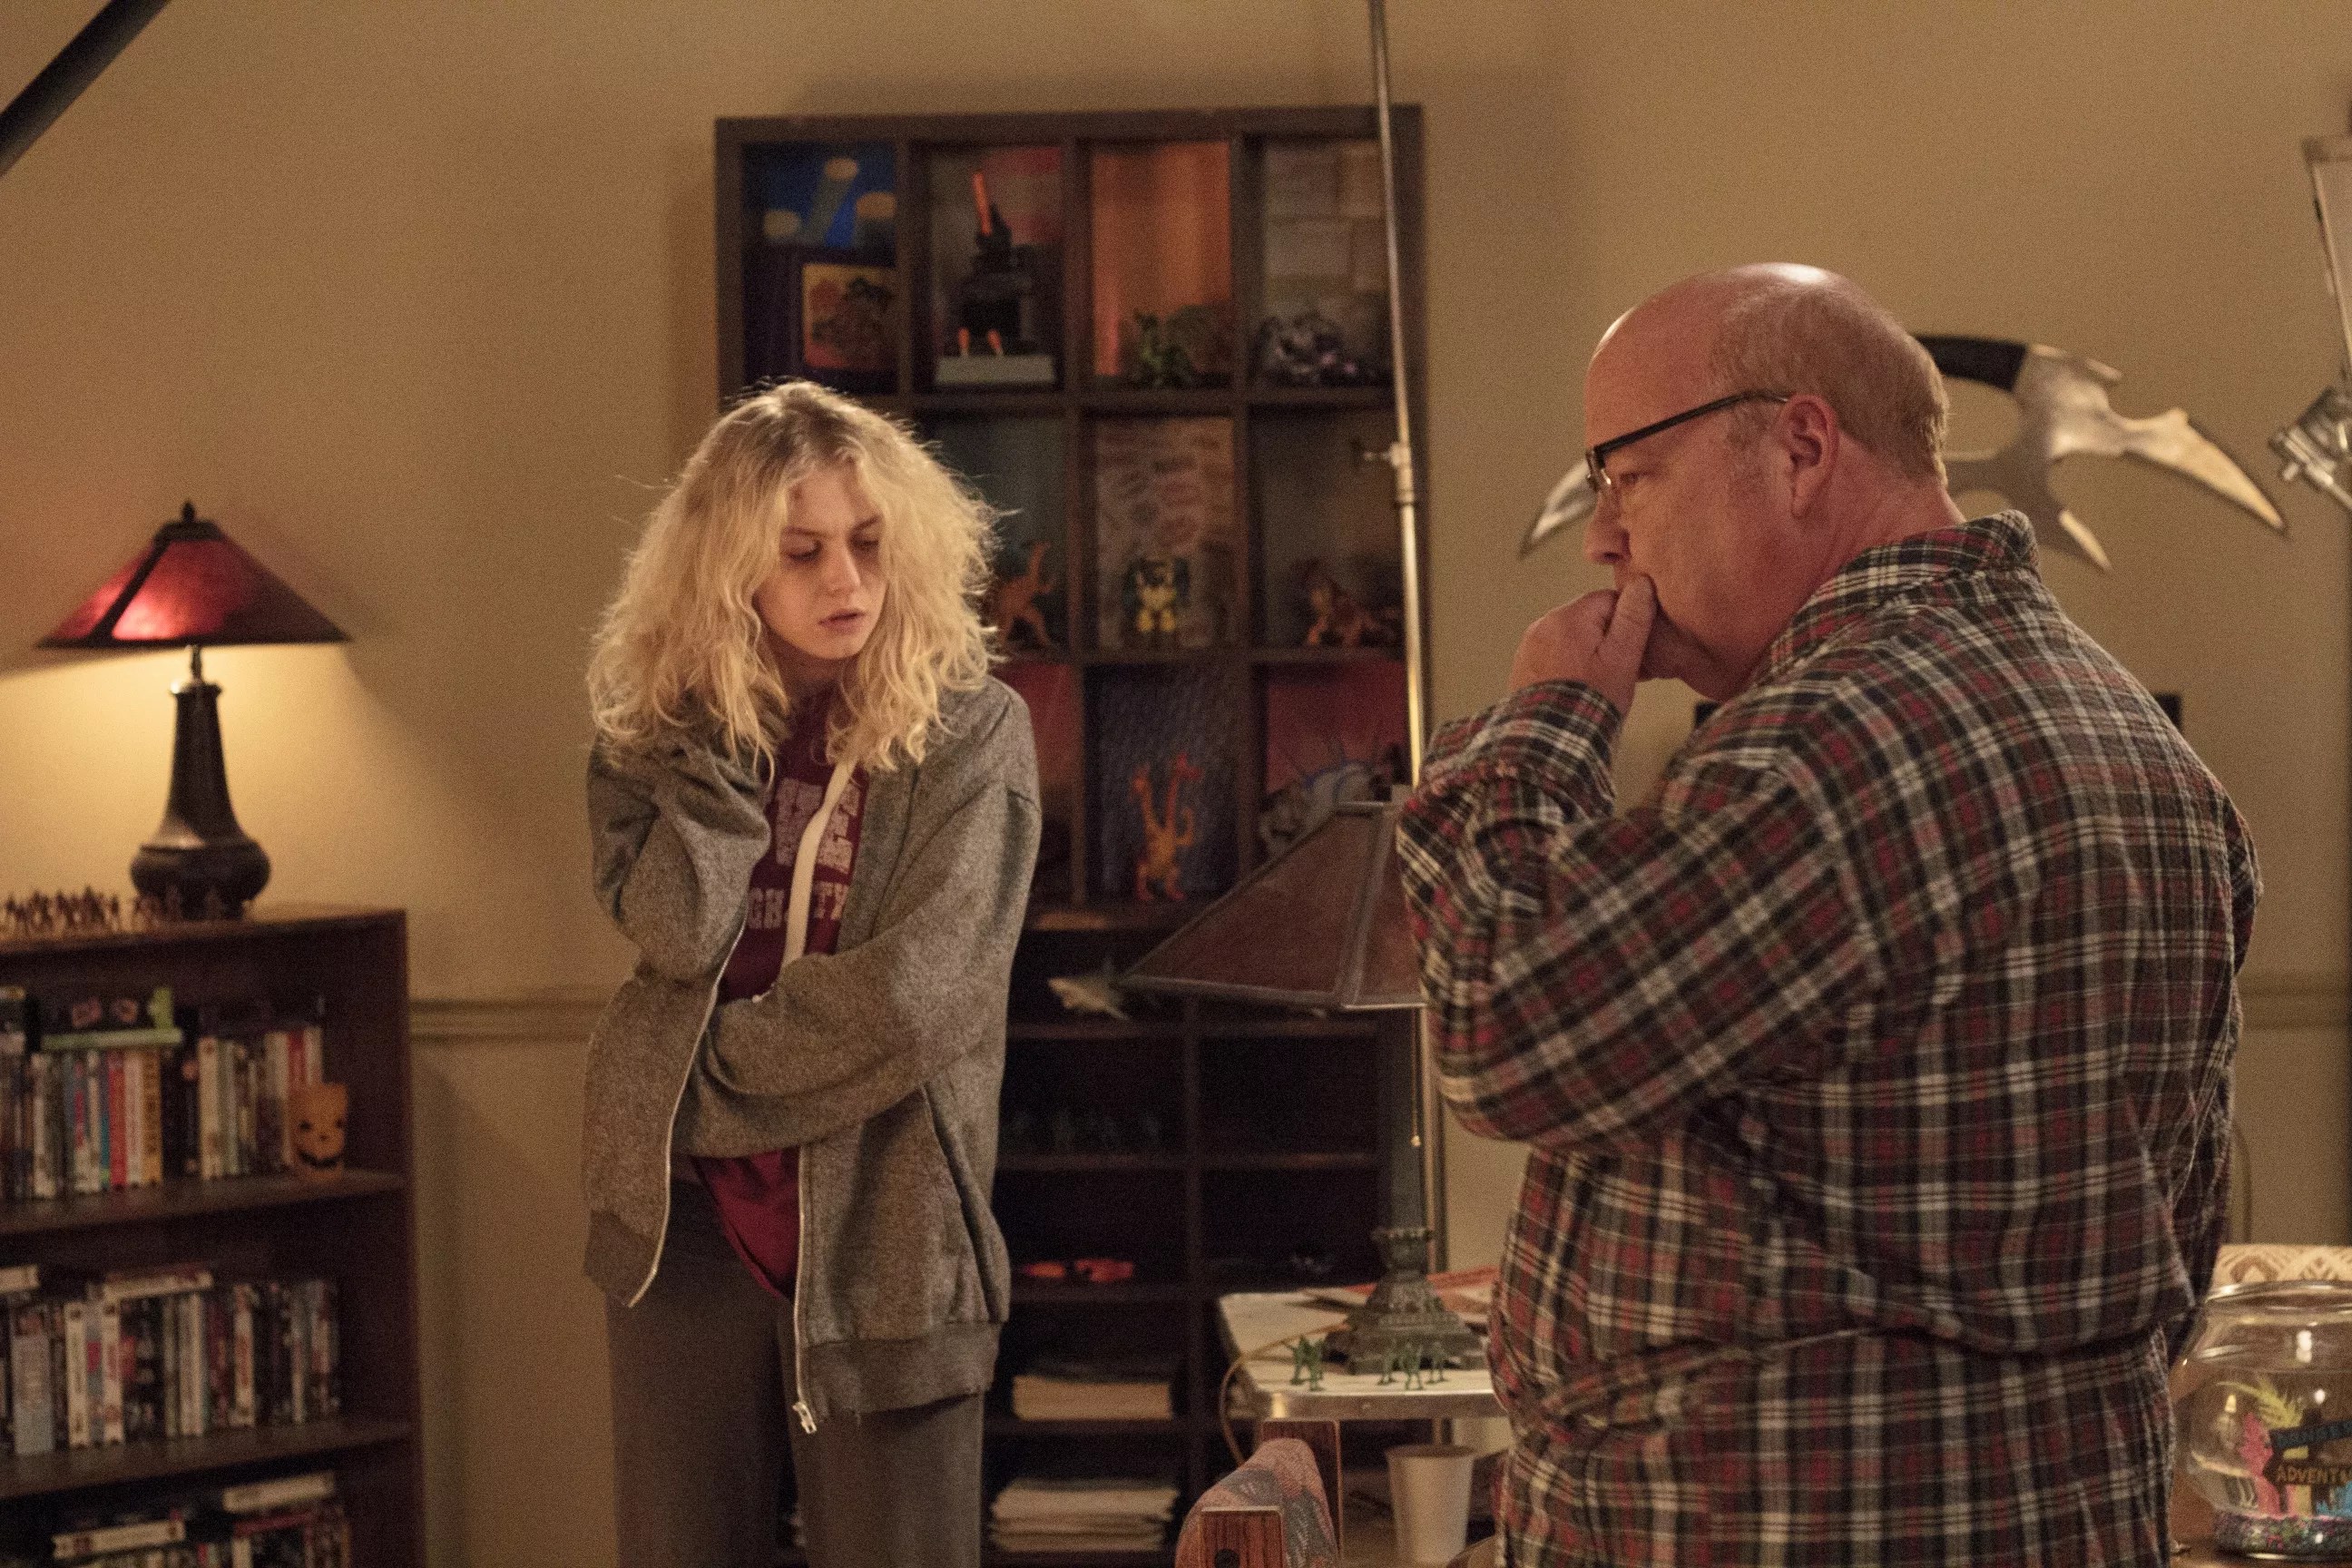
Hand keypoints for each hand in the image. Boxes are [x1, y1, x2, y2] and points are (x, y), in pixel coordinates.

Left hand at [1508, 576, 1654, 715]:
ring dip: (1591, 654)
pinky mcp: (1524, 666)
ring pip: (1574, 638)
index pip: (1609, 599)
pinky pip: (1556, 655)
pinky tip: (1581, 689)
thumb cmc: (1589, 702)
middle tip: (1623, 671)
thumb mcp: (1622, 658)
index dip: (1629, 623)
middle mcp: (1543, 625)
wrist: (1548, 742)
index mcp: (1568, 617)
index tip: (1636, 650)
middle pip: (1590, 618)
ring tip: (1601, 685)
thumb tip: (1642, 582)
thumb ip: (1633, 618)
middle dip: (1609, 640)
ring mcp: (1530, 646)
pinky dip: (1571, 667)